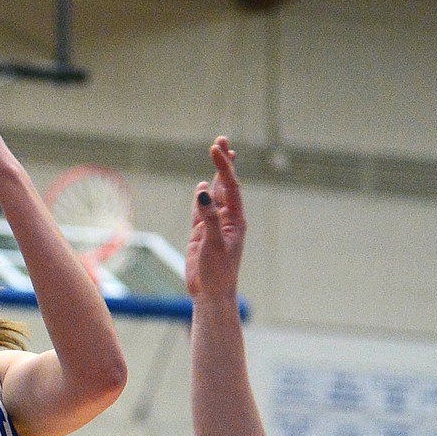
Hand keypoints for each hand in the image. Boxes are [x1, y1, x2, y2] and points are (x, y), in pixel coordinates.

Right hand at [186, 136, 244, 299]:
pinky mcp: (201, 235)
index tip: (215, 148)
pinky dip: (200, 197)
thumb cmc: (218, 273)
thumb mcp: (213, 244)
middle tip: (221, 140)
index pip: (230, 187)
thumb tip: (202, 191)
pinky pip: (201, 210)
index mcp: (236, 220)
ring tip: (217, 154)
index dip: (223, 166)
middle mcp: (227, 220)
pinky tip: (201, 186)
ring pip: (214, 194)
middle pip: (225, 185)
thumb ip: (208, 218)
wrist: (211, 295)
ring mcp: (214, 226)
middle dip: (223, 163)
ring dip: (214, 175)